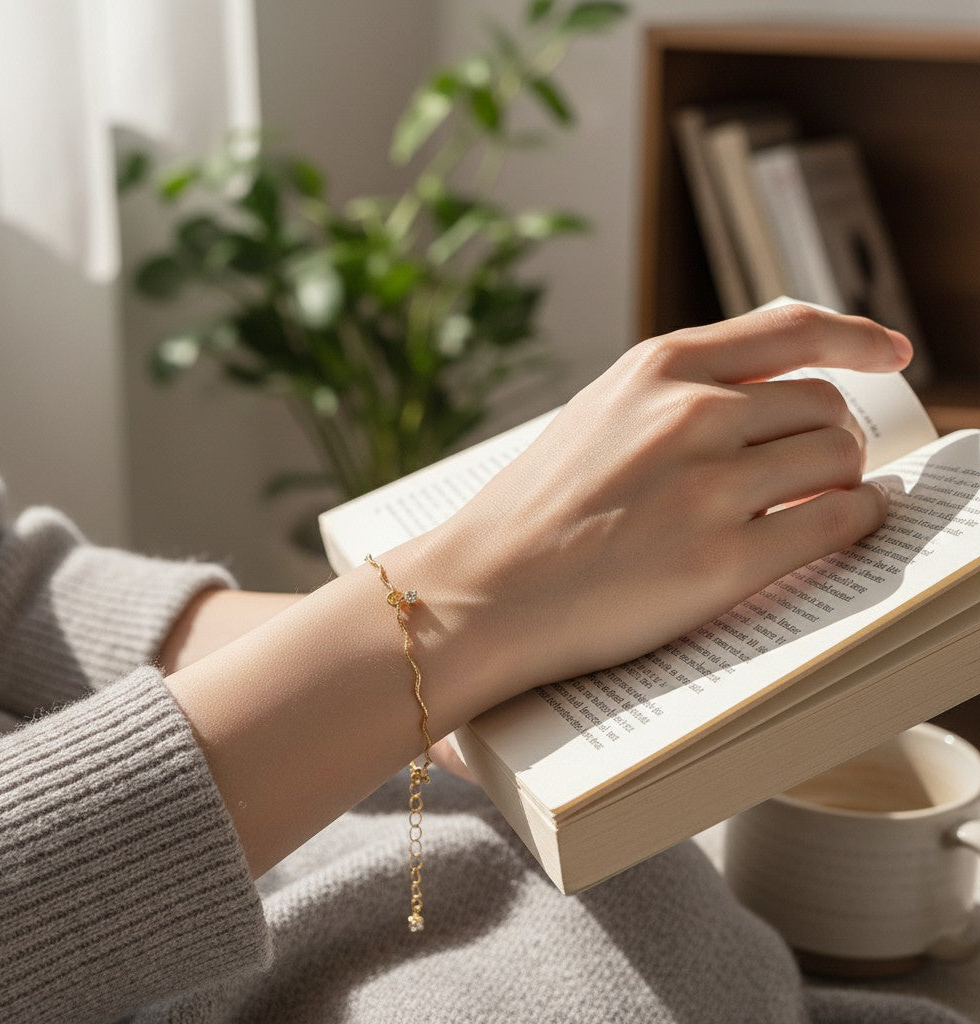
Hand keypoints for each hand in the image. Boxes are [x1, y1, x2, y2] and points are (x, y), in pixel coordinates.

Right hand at [397, 305, 911, 708]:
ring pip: (840, 459)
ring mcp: (708, 487)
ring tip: (815, 504)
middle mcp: (689, 414)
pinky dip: (854, 524)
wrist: (483, 588)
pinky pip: (839, 523)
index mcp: (655, 369)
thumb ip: (674, 394)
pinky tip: (836, 530)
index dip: (856, 337)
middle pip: (825, 406)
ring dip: (843, 482)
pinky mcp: (723, 562)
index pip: (791, 328)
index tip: (890, 352)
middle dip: (833, 438)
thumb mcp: (597, 416)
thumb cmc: (533, 511)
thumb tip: (762, 395)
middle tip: (819, 469)